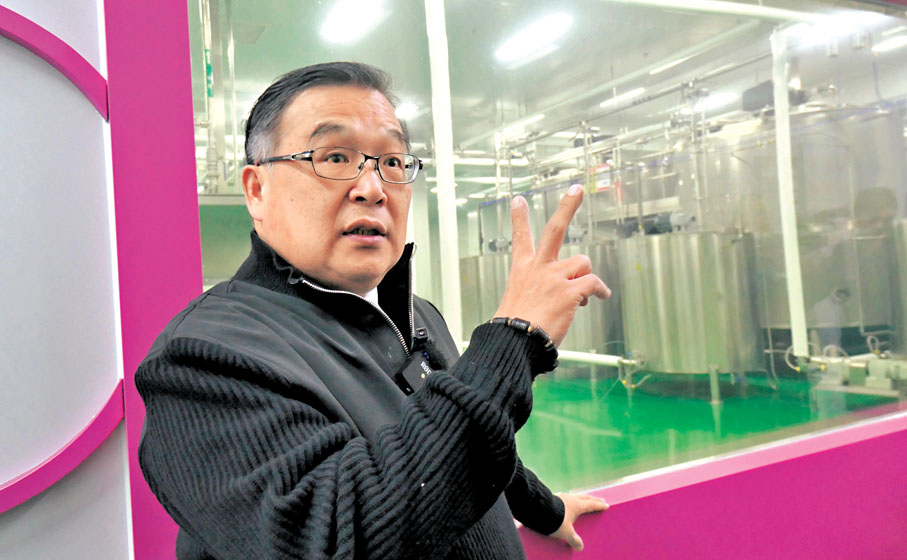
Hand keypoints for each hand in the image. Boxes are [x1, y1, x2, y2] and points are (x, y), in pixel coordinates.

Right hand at [494, 185, 610, 345]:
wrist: (515, 342)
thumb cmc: (515, 329)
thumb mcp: (517, 303)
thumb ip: (539, 293)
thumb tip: (566, 296)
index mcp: (523, 270)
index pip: (520, 238)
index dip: (520, 218)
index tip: (519, 200)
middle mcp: (539, 268)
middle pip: (555, 229)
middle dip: (567, 206)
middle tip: (576, 189)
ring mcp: (555, 277)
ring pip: (582, 263)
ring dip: (586, 277)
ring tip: (584, 296)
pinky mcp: (570, 291)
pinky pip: (593, 283)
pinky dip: (599, 290)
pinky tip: (600, 297)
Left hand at [551, 493, 609, 550]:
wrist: (538, 510)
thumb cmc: (554, 519)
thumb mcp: (566, 532)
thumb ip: (574, 540)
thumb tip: (580, 547)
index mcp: (577, 505)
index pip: (592, 505)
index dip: (599, 505)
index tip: (606, 505)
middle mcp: (570, 499)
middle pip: (585, 498)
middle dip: (593, 499)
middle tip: (599, 500)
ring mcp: (561, 497)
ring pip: (575, 496)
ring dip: (581, 498)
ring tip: (583, 500)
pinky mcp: (553, 498)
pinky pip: (565, 498)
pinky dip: (570, 500)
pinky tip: (566, 503)